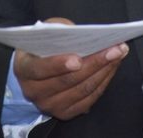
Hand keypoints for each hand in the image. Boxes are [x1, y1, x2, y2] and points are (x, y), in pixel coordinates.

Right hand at [14, 17, 129, 120]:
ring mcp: (49, 104)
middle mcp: (34, 91)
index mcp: (24, 69)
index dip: (58, 64)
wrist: (36, 69)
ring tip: (119, 55)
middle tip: (115, 49)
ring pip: (81, 90)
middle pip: (67, 80)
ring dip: (104, 71)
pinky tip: (112, 67)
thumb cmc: (42, 46)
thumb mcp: (45, 31)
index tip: (78, 59)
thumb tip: (81, 33)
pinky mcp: (64, 112)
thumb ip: (59, 31)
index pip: (40, 68)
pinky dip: (103, 82)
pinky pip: (88, 99)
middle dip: (94, 63)